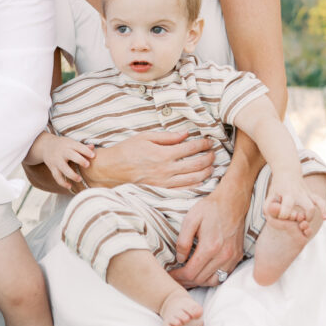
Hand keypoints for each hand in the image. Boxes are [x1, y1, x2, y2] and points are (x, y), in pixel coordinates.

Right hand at [32, 132, 95, 190]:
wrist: (46, 145)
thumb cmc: (63, 145)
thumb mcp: (71, 142)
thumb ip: (82, 146)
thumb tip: (93, 147)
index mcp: (69, 144)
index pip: (78, 146)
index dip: (86, 151)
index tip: (93, 156)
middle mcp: (62, 152)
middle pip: (71, 155)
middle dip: (79, 160)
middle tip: (87, 165)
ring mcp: (57, 160)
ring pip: (63, 168)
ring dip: (71, 174)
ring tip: (79, 179)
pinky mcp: (52, 168)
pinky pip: (57, 176)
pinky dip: (62, 183)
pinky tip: (70, 186)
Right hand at [82, 130, 214, 188]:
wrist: (112, 169)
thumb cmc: (127, 150)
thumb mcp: (145, 137)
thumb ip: (167, 136)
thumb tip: (185, 134)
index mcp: (163, 154)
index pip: (190, 148)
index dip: (202, 144)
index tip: (209, 141)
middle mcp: (166, 169)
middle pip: (196, 164)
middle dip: (208, 158)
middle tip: (214, 153)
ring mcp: (165, 182)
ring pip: (193, 179)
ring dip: (206, 172)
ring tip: (212, 166)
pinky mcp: (162, 191)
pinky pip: (184, 190)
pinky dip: (196, 185)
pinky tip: (201, 180)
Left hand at [172, 182, 248, 287]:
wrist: (232, 202)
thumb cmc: (210, 208)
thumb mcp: (190, 219)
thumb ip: (183, 241)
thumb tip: (180, 259)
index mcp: (210, 247)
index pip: (191, 272)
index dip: (178, 277)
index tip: (170, 275)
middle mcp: (223, 256)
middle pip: (201, 279)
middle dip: (185, 281)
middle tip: (175, 278)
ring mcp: (232, 258)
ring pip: (213, 281)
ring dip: (198, 282)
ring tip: (187, 278)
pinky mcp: (237, 257)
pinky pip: (223, 276)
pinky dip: (211, 278)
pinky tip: (202, 273)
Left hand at [266, 170, 325, 236]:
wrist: (286, 170)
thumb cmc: (277, 186)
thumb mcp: (270, 194)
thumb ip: (268, 207)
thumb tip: (269, 218)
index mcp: (287, 194)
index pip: (287, 209)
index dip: (284, 216)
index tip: (282, 216)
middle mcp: (299, 194)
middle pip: (308, 207)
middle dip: (306, 217)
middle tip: (300, 220)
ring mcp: (307, 194)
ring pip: (317, 203)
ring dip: (319, 212)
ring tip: (320, 219)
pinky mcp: (311, 194)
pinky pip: (321, 200)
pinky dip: (325, 207)